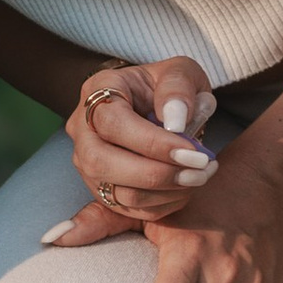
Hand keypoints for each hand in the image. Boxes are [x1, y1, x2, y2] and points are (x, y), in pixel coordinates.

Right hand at [44, 55, 218, 246]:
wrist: (160, 107)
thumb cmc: (169, 88)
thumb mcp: (181, 73)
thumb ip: (179, 87)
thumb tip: (175, 121)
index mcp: (98, 91)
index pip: (114, 123)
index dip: (153, 143)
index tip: (194, 152)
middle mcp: (82, 128)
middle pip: (102, 162)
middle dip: (156, 174)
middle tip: (199, 170)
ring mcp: (86, 162)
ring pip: (116, 192)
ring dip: (164, 192)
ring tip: (200, 176)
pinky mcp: (100, 188)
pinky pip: (128, 209)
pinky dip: (162, 204)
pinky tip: (186, 187)